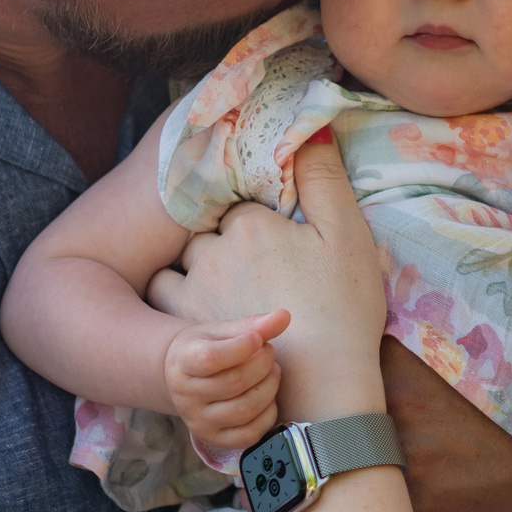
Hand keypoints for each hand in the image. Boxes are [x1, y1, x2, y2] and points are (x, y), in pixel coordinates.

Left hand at [154, 143, 386, 419]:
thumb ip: (324, 176)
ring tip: (224, 287)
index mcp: (249, 222)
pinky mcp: (182, 329)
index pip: (241, 201)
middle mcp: (211, 250)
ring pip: (180, 261)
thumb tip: (309, 123)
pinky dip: (177, 300)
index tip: (277, 237)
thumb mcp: (348, 234)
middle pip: (207, 228)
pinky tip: (201, 311)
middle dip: (223, 238)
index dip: (258, 215)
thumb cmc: (343, 309)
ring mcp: (191, 291)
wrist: (324, 387)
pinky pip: (163, 299)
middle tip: (255, 264)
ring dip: (194, 267)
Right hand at [163, 311, 287, 452]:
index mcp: (182, 362)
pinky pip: (249, 434)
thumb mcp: (222, 331)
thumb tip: (284, 316)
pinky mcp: (214, 439)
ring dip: (269, 387)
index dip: (242, 347)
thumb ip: (252, 324)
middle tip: (269, 352)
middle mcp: (186, 395)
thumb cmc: (206, 348)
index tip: (257, 338)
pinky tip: (268, 397)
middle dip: (263, 364)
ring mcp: (199, 421)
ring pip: (244, 409)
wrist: (184, 376)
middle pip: (234, 383)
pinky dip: (268, 415)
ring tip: (272, 371)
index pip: (211, 358)